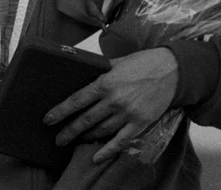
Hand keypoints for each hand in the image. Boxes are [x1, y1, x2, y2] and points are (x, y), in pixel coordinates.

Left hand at [43, 47, 178, 162]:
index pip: (76, 100)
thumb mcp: (116, 62)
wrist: (172, 70)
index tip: (48, 120)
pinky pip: (121, 140)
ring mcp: (127, 113)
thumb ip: (99, 71)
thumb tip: (83, 73)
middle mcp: (113, 100)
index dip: (60, 111)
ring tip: (76, 141)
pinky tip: (97, 157)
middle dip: (69, 131)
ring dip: (86, 137)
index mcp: (104, 83)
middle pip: (85, 119)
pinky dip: (108, 150)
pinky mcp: (140, 122)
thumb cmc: (143, 63)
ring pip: (101, 130)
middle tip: (58, 139)